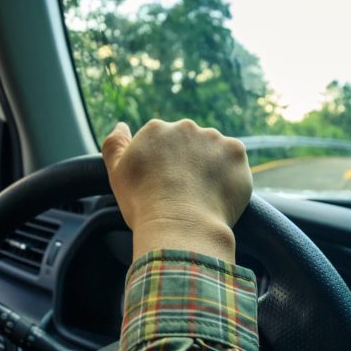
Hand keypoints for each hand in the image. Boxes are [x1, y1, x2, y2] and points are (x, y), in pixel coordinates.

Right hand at [102, 120, 252, 262]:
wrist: (181, 226)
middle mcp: (185, 127)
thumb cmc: (144, 204)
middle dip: (190, 163)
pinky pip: (235, 161)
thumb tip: (121, 125)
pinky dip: (230, 175)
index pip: (164, 143)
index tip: (167, 186)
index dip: (166, 167)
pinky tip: (219, 193)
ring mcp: (213, 138)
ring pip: (214, 150)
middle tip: (187, 192)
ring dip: (211, 166)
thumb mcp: (117, 173)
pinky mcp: (236, 152)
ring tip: (204, 195)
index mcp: (156, 130)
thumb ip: (115, 144)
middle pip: (190, 143)